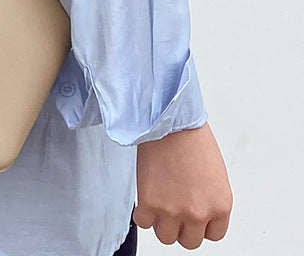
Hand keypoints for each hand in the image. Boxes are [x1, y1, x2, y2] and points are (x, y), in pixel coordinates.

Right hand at [133, 121, 232, 248]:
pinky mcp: (150, 204)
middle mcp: (199, 213)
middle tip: (173, 210)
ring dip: (161, 222)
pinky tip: (144, 200)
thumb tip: (198, 206)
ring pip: (166, 237)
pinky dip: (142, 214)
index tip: (191, 215)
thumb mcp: (214, 173)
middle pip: (190, 241)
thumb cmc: (191, 137)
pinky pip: (143, 223)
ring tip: (157, 204)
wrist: (169, 121)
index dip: (200, 224)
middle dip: (181, 226)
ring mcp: (174, 211)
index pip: (213, 235)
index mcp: (220, 205)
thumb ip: (209, 196)